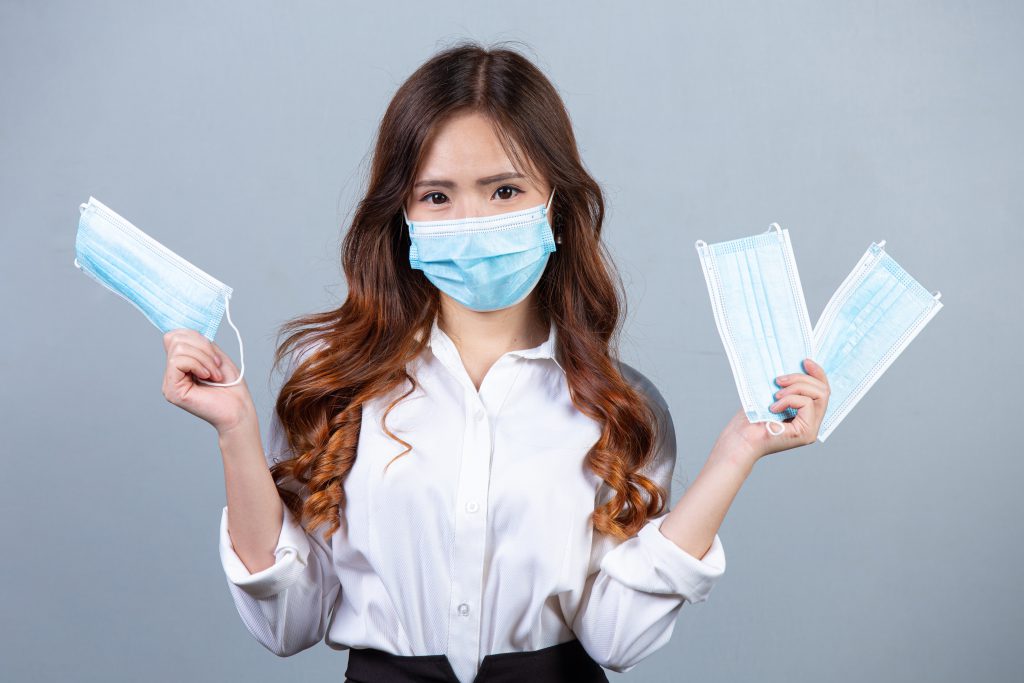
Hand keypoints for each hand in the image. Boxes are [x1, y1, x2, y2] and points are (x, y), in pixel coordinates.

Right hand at [161, 329, 255, 433]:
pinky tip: (207, 377)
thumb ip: (198, 343)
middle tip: (216, 365)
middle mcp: (172, 374)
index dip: (196, 337)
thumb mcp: (215, 356)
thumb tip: (181, 330)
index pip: (175, 336)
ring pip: (178, 349)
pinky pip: (178, 362)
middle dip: (203, 347)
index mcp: (181, 364)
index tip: (214, 354)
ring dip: (204, 358)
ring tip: (214, 374)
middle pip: (176, 339)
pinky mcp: (171, 390)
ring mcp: (169, 383)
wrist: (238, 409)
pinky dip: (198, 365)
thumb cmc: (231, 386)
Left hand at [715, 358, 830, 464]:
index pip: (822, 391)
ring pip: (819, 394)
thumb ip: (787, 387)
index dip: (817, 373)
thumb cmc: (750, 420)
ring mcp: (811, 430)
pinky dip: (789, 399)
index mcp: (806, 415)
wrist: (740, 439)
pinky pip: (806, 403)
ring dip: (795, 387)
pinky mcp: (806, 433)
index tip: (805, 361)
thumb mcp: (771, 396)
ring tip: (775, 395)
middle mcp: (812, 424)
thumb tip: (797, 365)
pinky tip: (773, 407)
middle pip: (823, 390)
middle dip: (801, 378)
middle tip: (778, 380)